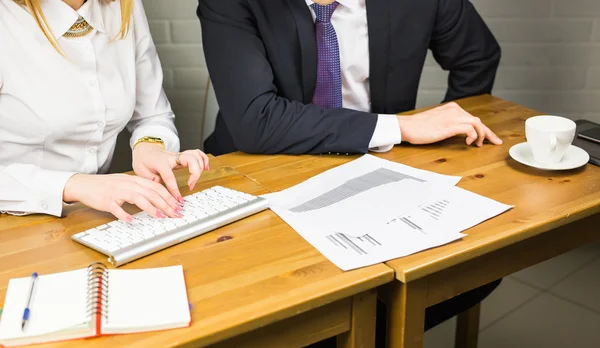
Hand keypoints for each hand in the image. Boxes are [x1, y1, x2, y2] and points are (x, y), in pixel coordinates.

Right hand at [63, 174, 182, 220]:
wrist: (84, 184)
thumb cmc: (105, 186)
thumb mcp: (125, 183)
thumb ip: (140, 188)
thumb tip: (155, 197)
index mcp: (133, 180)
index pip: (156, 187)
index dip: (169, 196)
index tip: (178, 205)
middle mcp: (127, 184)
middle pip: (151, 193)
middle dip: (166, 204)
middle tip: (176, 213)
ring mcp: (117, 192)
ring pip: (138, 198)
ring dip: (151, 208)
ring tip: (161, 217)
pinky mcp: (106, 201)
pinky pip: (117, 208)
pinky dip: (125, 214)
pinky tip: (132, 221)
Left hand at [132, 143, 209, 200]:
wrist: (145, 149)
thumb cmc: (143, 160)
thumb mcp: (140, 170)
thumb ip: (150, 178)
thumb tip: (161, 184)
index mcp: (161, 162)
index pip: (170, 176)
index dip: (174, 189)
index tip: (178, 199)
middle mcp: (172, 157)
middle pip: (190, 160)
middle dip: (194, 174)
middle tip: (191, 186)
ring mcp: (179, 155)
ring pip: (195, 156)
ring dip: (200, 167)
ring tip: (196, 179)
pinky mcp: (183, 156)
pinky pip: (198, 154)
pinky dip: (204, 160)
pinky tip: (205, 169)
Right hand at [397, 102, 502, 146]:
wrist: (407, 126)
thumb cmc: (418, 127)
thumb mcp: (437, 122)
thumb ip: (449, 124)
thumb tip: (459, 133)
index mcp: (452, 108)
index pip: (472, 118)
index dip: (483, 129)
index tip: (489, 137)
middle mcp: (455, 110)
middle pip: (478, 120)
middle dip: (488, 133)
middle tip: (494, 142)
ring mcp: (453, 117)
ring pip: (477, 124)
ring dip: (482, 135)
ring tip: (478, 144)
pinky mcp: (451, 125)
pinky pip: (470, 129)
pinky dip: (473, 136)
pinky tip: (468, 143)